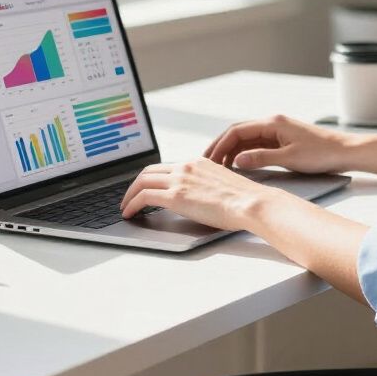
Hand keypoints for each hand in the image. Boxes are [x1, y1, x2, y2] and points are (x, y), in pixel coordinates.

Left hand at [119, 156, 282, 230]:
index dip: (150, 178)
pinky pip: (144, 197)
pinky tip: (130, 213)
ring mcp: (180, 179)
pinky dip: (132, 204)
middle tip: (130, 197)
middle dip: (135, 185)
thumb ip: (204, 185)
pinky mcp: (176, 195)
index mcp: (197, 162)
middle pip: (149, 171)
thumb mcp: (221, 184)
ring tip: (126, 208)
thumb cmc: (243, 200)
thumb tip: (196, 196)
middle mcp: (186, 166)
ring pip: (142, 182)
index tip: (145, 187)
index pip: (165, 167)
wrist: (250, 202)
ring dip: (129, 195)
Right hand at [203, 114, 354, 173]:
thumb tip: (237, 160)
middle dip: (220, 146)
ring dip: (231, 150)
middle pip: (238, 132)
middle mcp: (272, 123)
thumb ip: (262, 158)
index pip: (237, 131)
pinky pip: (256, 143)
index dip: (220, 145)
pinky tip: (239, 164)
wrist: (345, 151)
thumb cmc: (322, 154)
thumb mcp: (290, 158)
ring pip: (246, 138)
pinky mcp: (282, 139)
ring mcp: (277, 130)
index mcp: (273, 123)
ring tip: (219, 166)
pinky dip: (244, 152)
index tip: (210, 160)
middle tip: (206, 162)